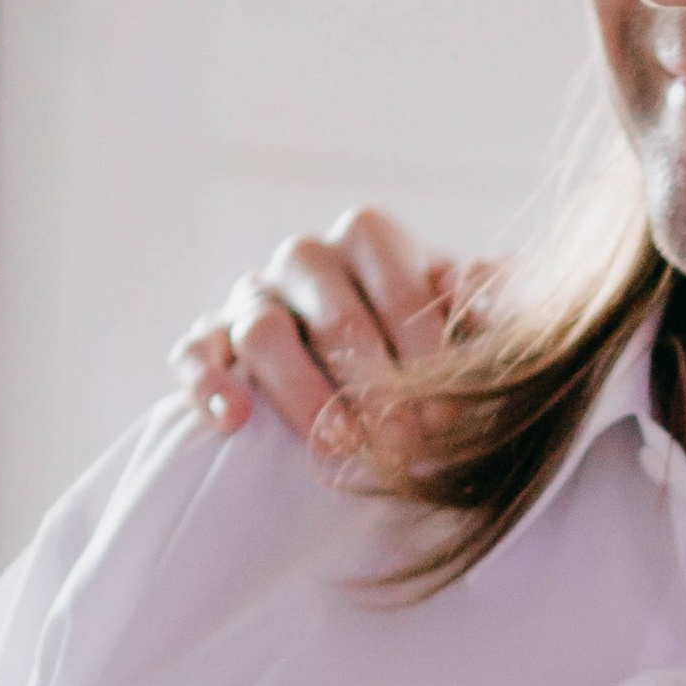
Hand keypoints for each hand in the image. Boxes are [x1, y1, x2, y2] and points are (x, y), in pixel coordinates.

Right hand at [171, 206, 472, 458]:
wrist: (366, 367)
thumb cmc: (424, 338)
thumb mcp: (465, 314)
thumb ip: (484, 298)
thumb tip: (488, 295)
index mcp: (369, 239)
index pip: (389, 274)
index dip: (420, 344)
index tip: (447, 411)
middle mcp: (306, 259)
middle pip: (329, 308)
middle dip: (371, 383)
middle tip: (403, 444)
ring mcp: (253, 296)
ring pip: (262, 330)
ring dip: (303, 392)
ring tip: (339, 446)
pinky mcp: (211, 339)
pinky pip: (196, 353)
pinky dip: (209, 384)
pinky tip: (235, 421)